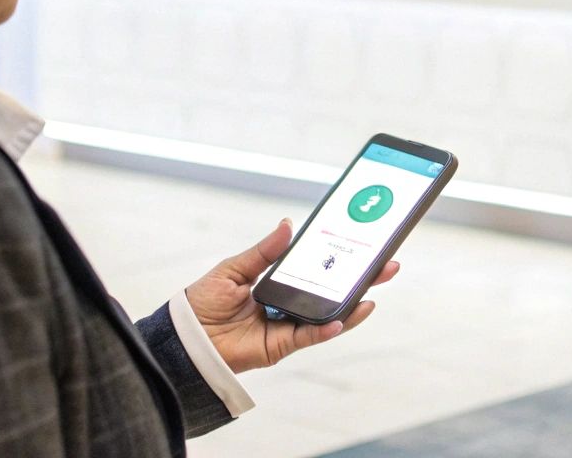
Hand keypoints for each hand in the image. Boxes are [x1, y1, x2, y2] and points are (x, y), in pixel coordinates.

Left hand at [183, 218, 397, 373]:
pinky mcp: (281, 346)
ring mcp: (287, 325)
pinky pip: (309, 336)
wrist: (185, 337)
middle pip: (330, 291)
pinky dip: (327, 328)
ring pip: (328, 315)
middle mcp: (287, 303)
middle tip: (386, 264)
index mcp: (278, 281)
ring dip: (352, 305)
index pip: (316, 268)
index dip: (338, 257)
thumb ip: (265, 252)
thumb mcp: (235, 268)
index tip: (362, 243)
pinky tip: (343, 318)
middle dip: (359, 280)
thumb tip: (288, 226)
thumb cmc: (203, 302)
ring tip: (372, 291)